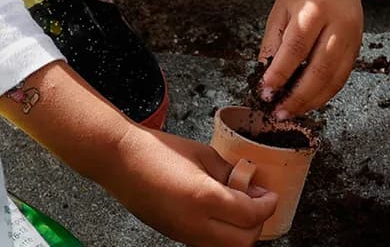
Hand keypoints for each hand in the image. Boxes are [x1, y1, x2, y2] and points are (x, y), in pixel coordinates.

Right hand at [0, 61, 277, 246]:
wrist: (120, 161)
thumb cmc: (160, 151)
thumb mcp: (203, 155)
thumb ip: (230, 173)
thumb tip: (251, 186)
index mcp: (205, 198)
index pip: (251, 216)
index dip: (267, 205)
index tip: (270, 194)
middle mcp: (195, 224)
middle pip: (243, 242)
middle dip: (257, 224)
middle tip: (258, 202)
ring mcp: (183, 234)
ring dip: (239, 233)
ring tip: (240, 208)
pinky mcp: (174, 236)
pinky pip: (207, 244)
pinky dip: (221, 234)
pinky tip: (220, 213)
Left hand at [257, 0, 383, 116]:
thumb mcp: (280, 10)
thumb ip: (273, 44)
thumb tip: (266, 80)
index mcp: (314, 9)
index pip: (296, 47)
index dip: (280, 73)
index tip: (265, 92)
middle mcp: (338, 24)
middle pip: (320, 68)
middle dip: (298, 96)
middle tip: (278, 112)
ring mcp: (352, 37)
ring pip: (335, 78)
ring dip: (312, 101)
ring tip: (291, 112)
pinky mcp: (358, 47)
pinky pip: (342, 77)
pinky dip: (325, 93)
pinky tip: (309, 101)